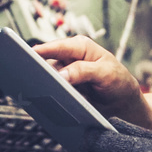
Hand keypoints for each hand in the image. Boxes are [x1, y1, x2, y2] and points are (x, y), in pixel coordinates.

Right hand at [33, 36, 147, 121]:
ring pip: (48, 78)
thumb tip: (62, 74)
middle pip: (48, 61)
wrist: (123, 105)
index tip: (27, 55)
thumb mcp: (106, 74)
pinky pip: (51, 90)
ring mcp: (66, 74)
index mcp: (80, 47)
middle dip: (39, 69)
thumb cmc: (119, 83)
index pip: (57, 46)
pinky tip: (45, 100)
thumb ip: (84, 71)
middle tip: (29, 77)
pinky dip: (48, 94)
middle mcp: (70, 58)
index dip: (42, 50)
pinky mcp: (64, 89)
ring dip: (43, 84)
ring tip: (37, 91)